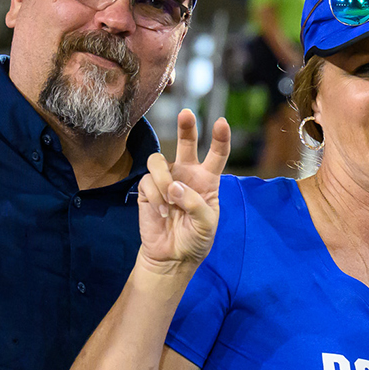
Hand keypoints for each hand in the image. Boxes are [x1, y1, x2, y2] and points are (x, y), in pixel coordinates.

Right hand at [138, 109, 230, 274]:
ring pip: (159, 161)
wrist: (172, 256)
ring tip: (170, 200)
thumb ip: (195, 203)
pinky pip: (147, 182)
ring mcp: (166, 180)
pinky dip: (155, 197)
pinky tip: (162, 212)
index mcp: (207, 180)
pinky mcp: (147, 189)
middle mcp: (186, 174)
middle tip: (187, 114)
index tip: (221, 122)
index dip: (220, 138)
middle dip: (186, 128)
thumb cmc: (195, 239)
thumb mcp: (206, 224)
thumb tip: (174, 186)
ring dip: (164, 179)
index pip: (216, 155)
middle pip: (186, 143)